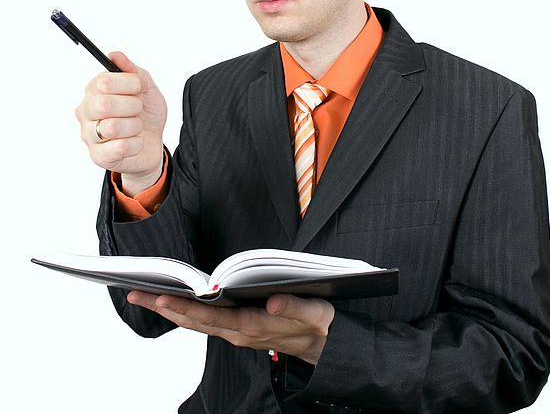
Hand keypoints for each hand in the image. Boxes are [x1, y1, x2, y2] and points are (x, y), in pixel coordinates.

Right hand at [75, 51, 166, 194]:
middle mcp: (85, 112)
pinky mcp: (98, 156)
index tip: (139, 88)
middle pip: (103, 104)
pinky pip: (121, 147)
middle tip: (138, 109)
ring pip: (113, 127)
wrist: (153, 143)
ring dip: (135, 126)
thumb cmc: (145, 113)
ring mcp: (89, 135)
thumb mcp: (146, 88)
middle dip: (132, 106)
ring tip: (136, 127)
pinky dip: (137, 143)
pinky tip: (135, 142)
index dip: (128, 84)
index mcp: (94, 91)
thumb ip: (132, 71)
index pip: (103, 82)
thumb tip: (115, 55)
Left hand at [127, 291, 334, 365]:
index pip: (211, 317)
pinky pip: (206, 323)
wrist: (324, 347)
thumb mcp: (315, 314)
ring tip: (146, 296)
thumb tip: (270, 302)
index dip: (184, 307)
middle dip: (163, 307)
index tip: (159, 297)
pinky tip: (176, 303)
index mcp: (253, 327)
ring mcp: (236, 333)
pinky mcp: (239, 329)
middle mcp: (238, 333)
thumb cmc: (319, 326)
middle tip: (135, 293)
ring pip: (197, 323)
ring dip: (170, 310)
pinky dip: (186, 312)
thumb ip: (294, 308)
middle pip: (194, 320)